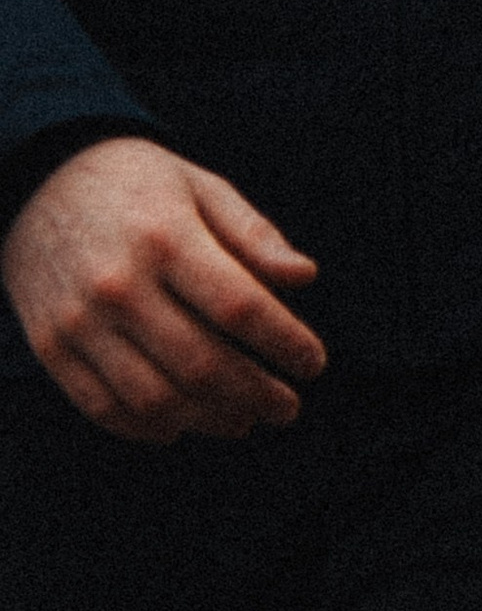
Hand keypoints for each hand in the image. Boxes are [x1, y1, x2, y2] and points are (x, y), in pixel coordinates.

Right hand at [1, 139, 325, 443]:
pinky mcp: (51, 348)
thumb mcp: (201, 186)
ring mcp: (79, 322)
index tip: (314, 363)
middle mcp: (120, 284)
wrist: (39, 182)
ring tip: (244, 421)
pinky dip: (149, 428)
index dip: (284, 341)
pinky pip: (103, 407)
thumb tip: (306, 277)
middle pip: (200, 362)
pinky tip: (183, 426)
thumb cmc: (138, 184)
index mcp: (167, 236)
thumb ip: (253, 234)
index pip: (239, 305)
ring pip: (155, 397)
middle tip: (288, 408)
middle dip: (255, 394)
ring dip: (209, 420)